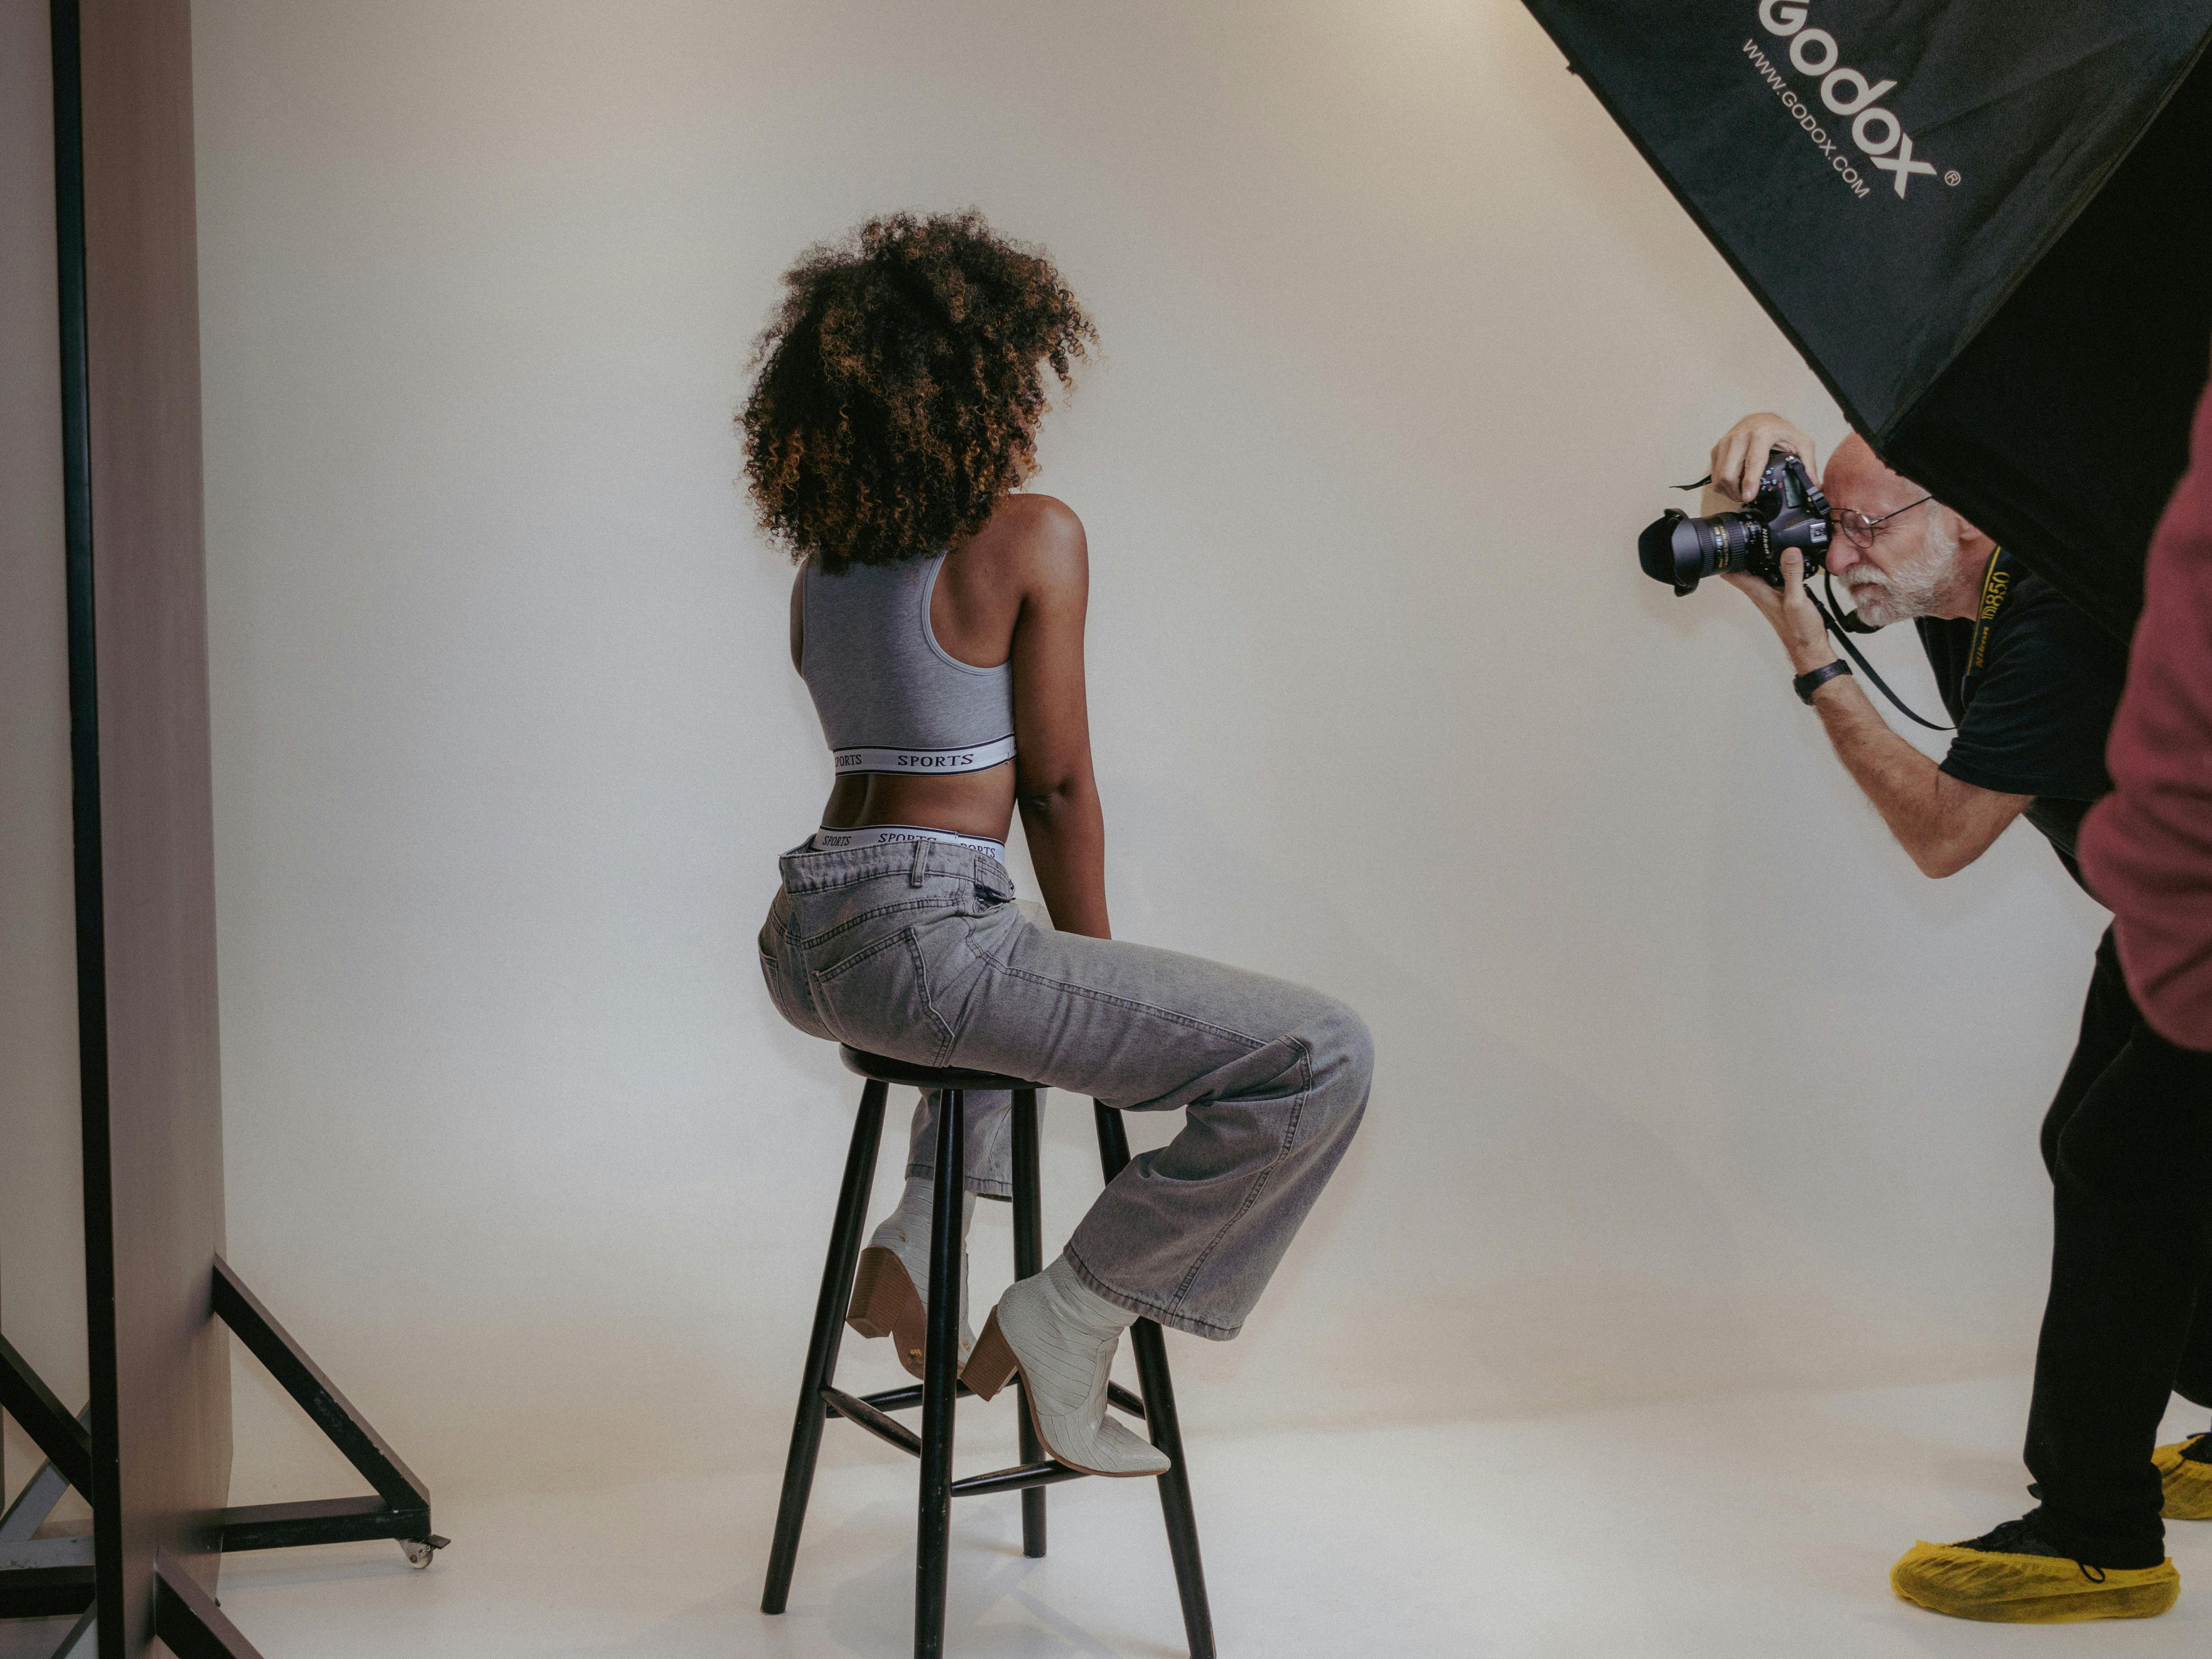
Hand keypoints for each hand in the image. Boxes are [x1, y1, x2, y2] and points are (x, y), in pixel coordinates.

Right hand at [1707, 413, 1819, 505]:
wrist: (1760, 418)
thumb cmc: (1780, 431)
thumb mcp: (1801, 444)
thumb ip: (1808, 465)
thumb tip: (1815, 487)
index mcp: (1761, 434)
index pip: (1752, 462)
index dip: (1749, 482)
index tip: (1749, 497)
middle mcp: (1740, 437)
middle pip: (1728, 473)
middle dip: (1736, 492)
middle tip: (1747, 498)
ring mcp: (1726, 442)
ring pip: (1718, 476)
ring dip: (1728, 490)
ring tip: (1741, 493)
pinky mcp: (1717, 448)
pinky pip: (1714, 473)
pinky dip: (1722, 484)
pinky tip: (1735, 483)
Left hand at [1725, 548, 1834, 674]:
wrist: (1809, 647)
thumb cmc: (1800, 630)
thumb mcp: (1797, 599)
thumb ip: (1792, 574)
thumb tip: (1788, 551)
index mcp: (1758, 592)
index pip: (1732, 573)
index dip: (1726, 557)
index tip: (1725, 542)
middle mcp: (1760, 593)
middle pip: (1743, 569)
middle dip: (1741, 553)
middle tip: (1742, 536)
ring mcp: (1769, 595)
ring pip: (1757, 572)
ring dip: (1757, 559)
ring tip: (1758, 542)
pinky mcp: (1780, 596)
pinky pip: (1773, 577)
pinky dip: (1775, 567)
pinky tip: (1784, 561)